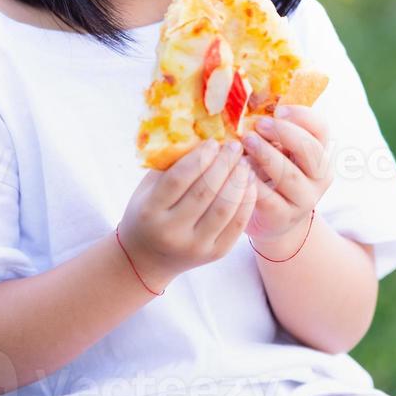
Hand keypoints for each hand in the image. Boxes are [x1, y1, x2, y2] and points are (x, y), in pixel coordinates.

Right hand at [117, 139, 256, 291]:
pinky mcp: (215, 254)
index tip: (213, 142)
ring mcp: (195, 246)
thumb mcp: (149, 187)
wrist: (146, 258)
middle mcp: (172, 232)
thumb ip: (171, 164)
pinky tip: (249, 183)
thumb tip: (204, 137)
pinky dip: (247, 201)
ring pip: (225, 208)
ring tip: (244, 163)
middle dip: (224, 164)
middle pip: (205, 192)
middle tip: (234, 147)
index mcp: (150, 211)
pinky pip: (237, 225)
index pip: (179, 179)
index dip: (200, 157)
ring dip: (238, 181)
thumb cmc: (148, 212)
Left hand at [242, 105, 332, 252]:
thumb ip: (273, 130)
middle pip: (310, 150)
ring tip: (245, 143)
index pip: (321, 129)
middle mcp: (319, 176)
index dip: (302, 116)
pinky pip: (270, 198)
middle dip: (283, 133)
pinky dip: (253, 183)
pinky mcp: (285, 217)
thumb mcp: (279, 151)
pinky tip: (238, 171)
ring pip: (290, 175)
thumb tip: (249, 97)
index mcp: (319, 153)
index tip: (278, 110)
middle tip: (257, 124)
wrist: (274, 221)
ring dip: (266, 155)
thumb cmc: (271, 175)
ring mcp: (305, 199)